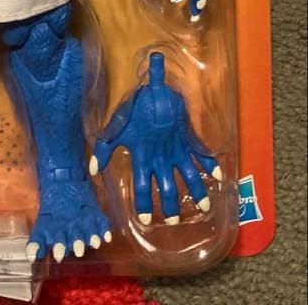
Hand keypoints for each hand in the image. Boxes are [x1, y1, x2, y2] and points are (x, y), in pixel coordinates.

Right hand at [90, 52, 221, 224]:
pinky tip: (219, 176)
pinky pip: (202, 154)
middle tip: (174, 221)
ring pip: (188, 175)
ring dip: (197, 190)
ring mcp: (176, 149)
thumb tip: (93, 169)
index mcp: (143, 158)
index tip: (145, 221)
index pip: (142, 186)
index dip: (144, 204)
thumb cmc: (132, 109)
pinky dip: (211, 164)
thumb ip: (104, 148)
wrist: (148, 90)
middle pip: (167, 187)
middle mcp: (161, 158)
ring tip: (205, 206)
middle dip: (171, 204)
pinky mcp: (188, 139)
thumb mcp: (115, 129)